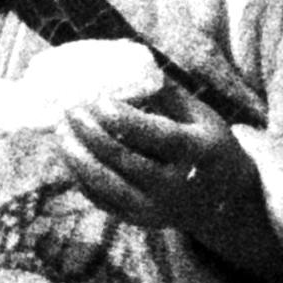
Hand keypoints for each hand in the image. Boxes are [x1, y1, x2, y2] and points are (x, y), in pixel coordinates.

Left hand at [51, 69, 282, 282]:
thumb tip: (128, 62)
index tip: (97, 98)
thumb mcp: (201, 115)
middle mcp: (176, 185)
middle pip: (124, 159)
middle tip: (69, 109)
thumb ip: (167, 92)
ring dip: (77, 156)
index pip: (154, 135)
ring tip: (59, 131)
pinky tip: (69, 152)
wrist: (223, 202)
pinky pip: (102, 199)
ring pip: (106, 183)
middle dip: (90, 133)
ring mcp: (156, 208)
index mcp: (195, 152)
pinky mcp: (139, 220)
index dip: (122, 117)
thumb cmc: (207, 144)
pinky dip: (81, 176)